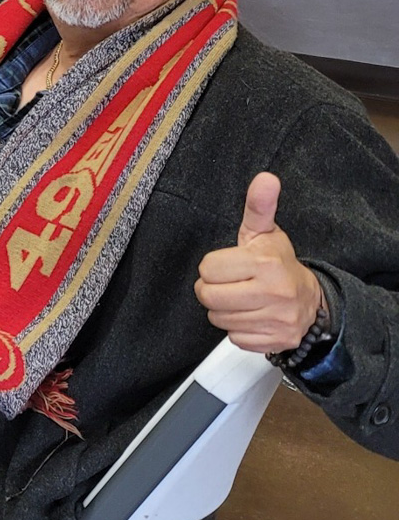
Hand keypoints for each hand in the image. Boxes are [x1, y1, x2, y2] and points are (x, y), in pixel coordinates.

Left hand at [194, 173, 325, 354]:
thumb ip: (258, 206)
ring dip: (224, 310)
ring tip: (242, 299)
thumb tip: (265, 178)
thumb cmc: (279, 263)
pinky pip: (235, 338)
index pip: (208, 269)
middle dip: (212, 290)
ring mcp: (277, 320)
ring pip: (219, 319)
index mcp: (266, 263)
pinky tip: (252, 316)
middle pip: (209, 296)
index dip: (213, 267)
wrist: (312, 299)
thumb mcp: (265, 233)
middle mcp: (274, 293)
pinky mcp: (277, 341)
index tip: (228, 266)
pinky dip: (238, 329)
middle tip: (229, 284)